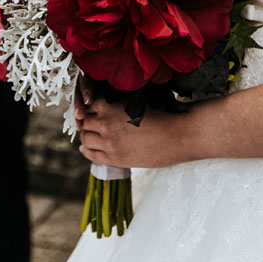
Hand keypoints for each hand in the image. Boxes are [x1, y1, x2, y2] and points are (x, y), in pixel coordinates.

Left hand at [78, 82, 194, 168]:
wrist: (177, 136)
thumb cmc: (162, 117)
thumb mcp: (136, 103)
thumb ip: (118, 105)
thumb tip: (102, 107)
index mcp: (111, 106)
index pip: (88, 106)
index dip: (90, 109)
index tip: (92, 112)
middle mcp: (106, 123)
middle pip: (84, 122)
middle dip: (87, 123)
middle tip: (90, 125)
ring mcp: (109, 142)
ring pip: (85, 138)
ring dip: (87, 137)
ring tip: (92, 137)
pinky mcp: (115, 158)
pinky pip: (92, 155)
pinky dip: (87, 151)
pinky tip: (86, 149)